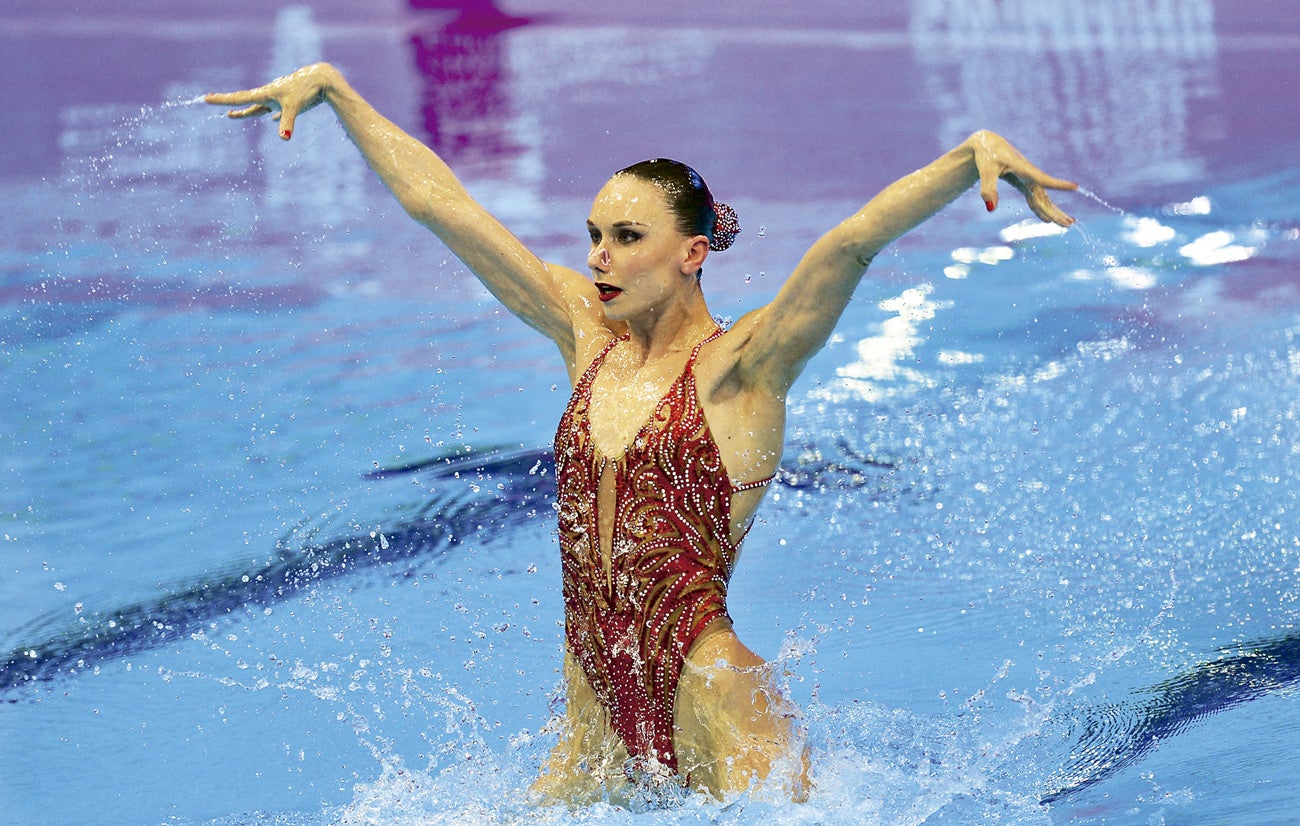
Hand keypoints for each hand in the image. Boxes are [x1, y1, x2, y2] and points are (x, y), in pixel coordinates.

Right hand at [204, 63, 339, 140]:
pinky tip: (272, 120)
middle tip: (212, 102)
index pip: (239, 98)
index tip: (205, 98)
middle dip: (229, 105)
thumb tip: (284, 138)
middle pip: (245, 102)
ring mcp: (278, 98)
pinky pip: (277, 110)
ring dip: (246, 111)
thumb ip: (287, 123)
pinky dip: (272, 115)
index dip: (222, 100)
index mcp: (264, 94)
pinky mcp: (290, 101)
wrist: (322, 80)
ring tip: (233, 115)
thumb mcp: (295, 108)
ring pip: (259, 106)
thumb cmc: (306, 92)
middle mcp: (268, 95)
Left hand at [966, 130, 1076, 226]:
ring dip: (1054, 212)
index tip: (1075, 186)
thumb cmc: (986, 156)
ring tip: (1068, 224)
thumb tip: (991, 209)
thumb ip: (988, 189)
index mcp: (1024, 169)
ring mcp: (1028, 179)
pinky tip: (1047, 220)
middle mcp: (1030, 175)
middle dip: (1056, 211)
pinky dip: (1041, 209)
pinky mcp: (1023, 183)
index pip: (1043, 179)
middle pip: (1045, 197)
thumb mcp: (985, 171)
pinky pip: (1034, 198)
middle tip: (1069, 224)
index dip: (1058, 184)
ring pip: (1042, 199)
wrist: (986, 145)